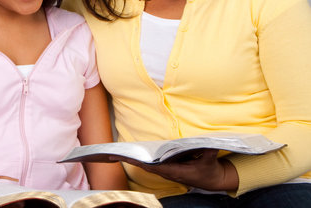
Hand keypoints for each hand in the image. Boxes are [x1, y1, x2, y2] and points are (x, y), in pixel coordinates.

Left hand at [110, 149, 238, 190]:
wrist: (212, 180)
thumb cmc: (209, 170)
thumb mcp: (209, 162)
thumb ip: (208, 153)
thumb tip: (209, 144)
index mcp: (176, 171)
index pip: (154, 167)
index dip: (141, 163)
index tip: (129, 158)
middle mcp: (168, 172)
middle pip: (145, 167)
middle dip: (129, 161)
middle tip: (112, 155)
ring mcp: (166, 171)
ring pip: (146, 166)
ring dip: (131, 161)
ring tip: (115, 155)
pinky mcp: (167, 169)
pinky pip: (150, 165)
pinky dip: (139, 161)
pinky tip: (129, 156)